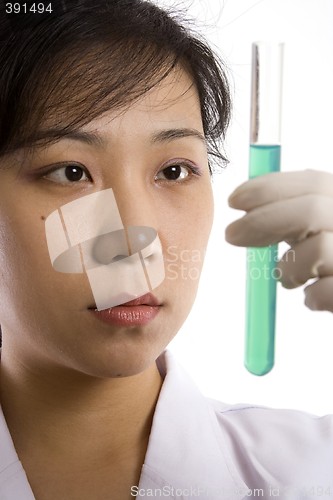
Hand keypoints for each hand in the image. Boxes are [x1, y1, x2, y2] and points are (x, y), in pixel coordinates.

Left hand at [225, 169, 332, 312]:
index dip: (269, 188)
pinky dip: (311, 297)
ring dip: (288, 267)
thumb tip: (251, 203)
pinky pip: (325, 292)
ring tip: (287, 277)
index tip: (235, 200)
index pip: (314, 182)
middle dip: (262, 221)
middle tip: (232, 235)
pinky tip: (312, 297)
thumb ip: (299, 214)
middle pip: (311, 210)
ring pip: (318, 249)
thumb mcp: (324, 228)